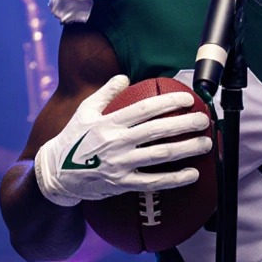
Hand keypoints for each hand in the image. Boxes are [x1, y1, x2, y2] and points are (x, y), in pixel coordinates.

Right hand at [34, 75, 211, 206]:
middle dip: (184, 124)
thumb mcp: (84, 111)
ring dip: (186, 149)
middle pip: (157, 131)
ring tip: (206, 144)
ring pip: (159, 155)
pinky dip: (175, 179)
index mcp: (108, 122)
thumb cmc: (73, 138)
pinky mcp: (122, 184)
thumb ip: (105, 93)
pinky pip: (153, 182)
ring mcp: (120, 165)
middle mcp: (115, 143)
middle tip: (203, 121)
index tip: (188, 98)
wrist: (55, 174)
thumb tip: (124, 77)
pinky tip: (192, 174)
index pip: (144, 109)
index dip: (168, 102)